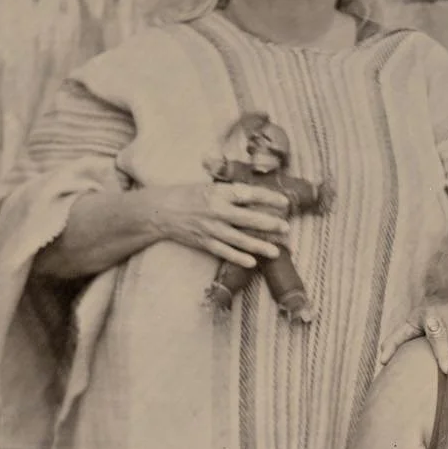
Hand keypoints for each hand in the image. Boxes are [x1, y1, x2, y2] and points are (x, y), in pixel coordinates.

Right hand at [144, 182, 291, 268]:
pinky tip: (252, 262)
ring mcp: (211, 229)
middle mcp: (217, 211)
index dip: (268, 198)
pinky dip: (238, 258)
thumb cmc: (188, 195)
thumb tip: (257, 194)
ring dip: (259, 246)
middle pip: (248, 219)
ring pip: (239, 240)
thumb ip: (231, 191)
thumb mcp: (209, 186)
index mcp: (219, 193)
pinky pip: (224, 252)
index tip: (285, 202)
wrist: (161, 211)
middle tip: (286, 227)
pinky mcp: (205, 242)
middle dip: (270, 224)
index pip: (249, 194)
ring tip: (276, 251)